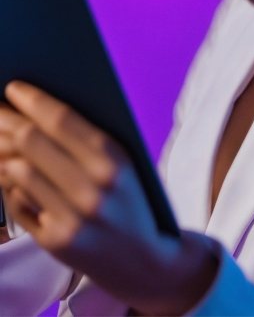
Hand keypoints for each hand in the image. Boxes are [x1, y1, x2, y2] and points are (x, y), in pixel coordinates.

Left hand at [0, 82, 217, 314]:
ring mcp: (71, 218)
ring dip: (3, 151)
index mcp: (114, 161)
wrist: (145, 261)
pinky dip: (9, 183)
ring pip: (18, 170)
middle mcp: (92, 189)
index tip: (13, 86)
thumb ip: (89, 140)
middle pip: (32, 142)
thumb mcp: (126, 163)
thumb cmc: (132, 200)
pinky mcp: (54, 242)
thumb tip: (38, 112)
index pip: (62, 120)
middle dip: (7, 120)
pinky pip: (16, 201)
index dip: (32, 99)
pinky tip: (9, 171)